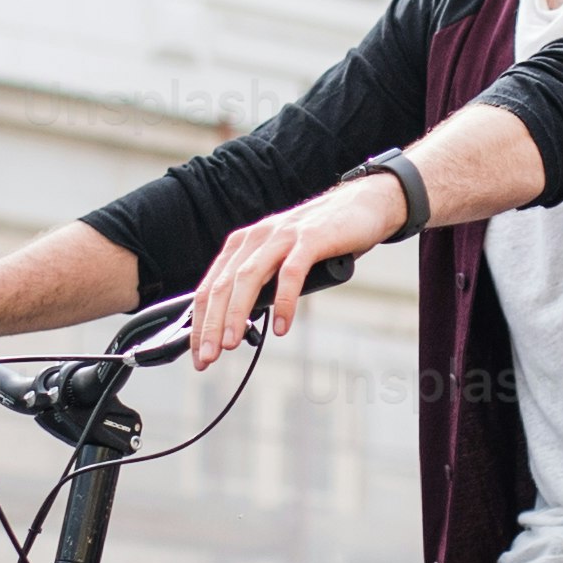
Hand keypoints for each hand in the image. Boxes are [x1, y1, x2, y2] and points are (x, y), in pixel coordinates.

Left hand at [182, 174, 397, 370]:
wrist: (363, 205)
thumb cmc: (321, 238)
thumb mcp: (281, 257)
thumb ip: (261, 282)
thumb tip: (241, 320)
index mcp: (244, 244)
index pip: (211, 287)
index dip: (200, 322)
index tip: (199, 353)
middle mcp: (257, 237)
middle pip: (223, 284)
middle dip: (211, 324)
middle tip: (207, 357)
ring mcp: (283, 236)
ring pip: (249, 277)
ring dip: (236, 313)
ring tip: (231, 344)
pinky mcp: (311, 238)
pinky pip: (291, 273)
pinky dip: (284, 301)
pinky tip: (282, 326)